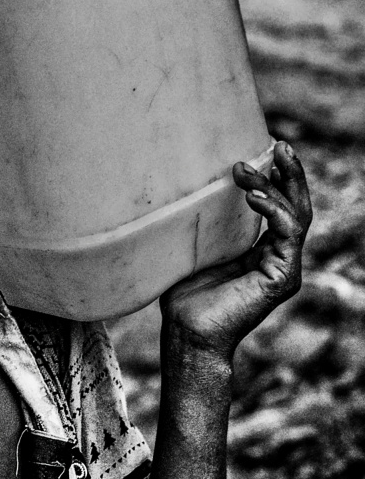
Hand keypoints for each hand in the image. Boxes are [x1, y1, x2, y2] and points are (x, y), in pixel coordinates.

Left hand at [159, 141, 312, 361]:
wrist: (187, 333)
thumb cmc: (183, 297)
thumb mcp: (192, 251)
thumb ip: (200, 227)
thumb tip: (182, 192)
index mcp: (261, 252)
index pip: (279, 208)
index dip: (276, 178)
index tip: (262, 151)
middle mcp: (278, 258)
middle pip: (296, 206)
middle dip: (289, 173)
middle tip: (278, 144)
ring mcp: (284, 268)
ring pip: (295, 215)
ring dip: (273, 187)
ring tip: (246, 168)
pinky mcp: (283, 277)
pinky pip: (288, 234)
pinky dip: (274, 211)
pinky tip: (253, 196)